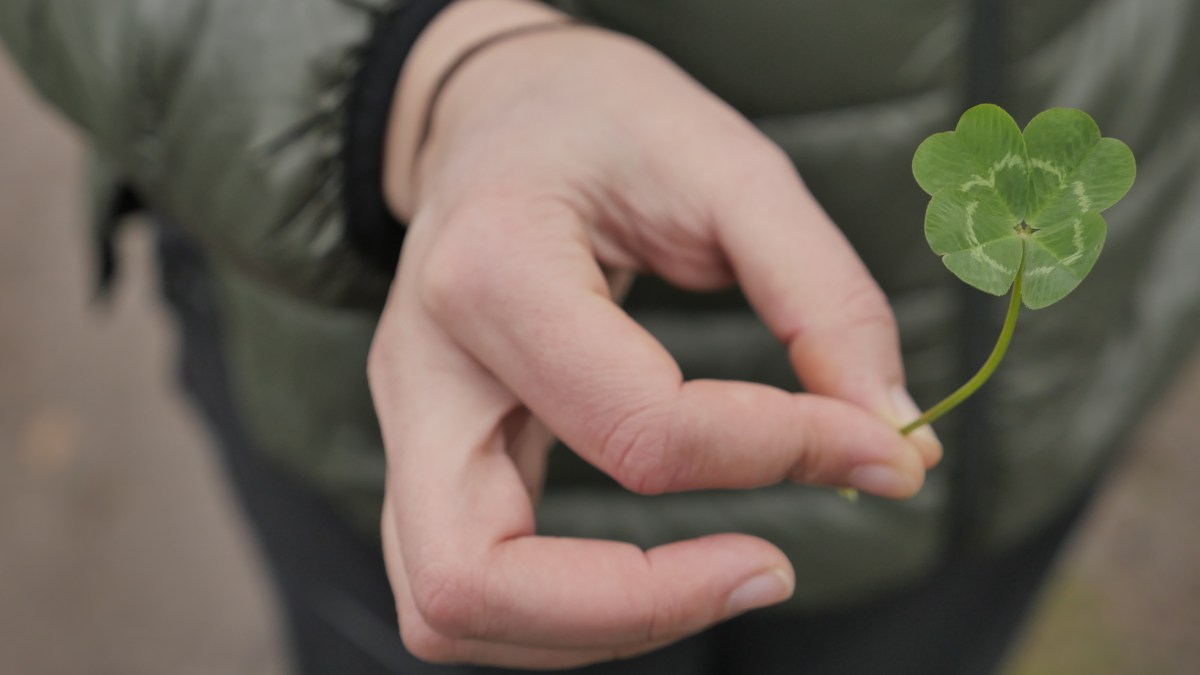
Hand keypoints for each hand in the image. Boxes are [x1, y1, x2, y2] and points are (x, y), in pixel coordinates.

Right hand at [368, 0, 940, 666]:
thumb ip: (821, 298)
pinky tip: (655, 565)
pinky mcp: (430, 451)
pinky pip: (469, 584)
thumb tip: (890, 440)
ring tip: (720, 572)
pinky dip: (566, 610)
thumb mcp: (729, 166)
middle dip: (640, 609)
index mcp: (491, 269)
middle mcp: (421, 369)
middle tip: (771, 569)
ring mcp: (410, 421)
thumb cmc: (602, 119)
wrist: (496, 110)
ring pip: (452, 610)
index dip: (781, 453)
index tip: (877, 444)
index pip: (639, 431)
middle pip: (472, 579)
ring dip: (595, 627)